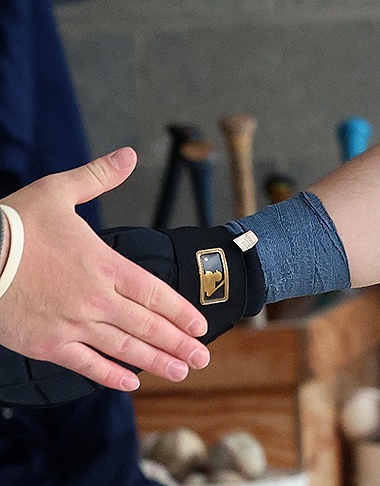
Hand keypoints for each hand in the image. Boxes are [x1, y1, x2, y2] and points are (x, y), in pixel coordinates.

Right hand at [0, 150, 209, 391]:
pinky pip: (86, 365)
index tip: (201, 325)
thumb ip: (97, 177)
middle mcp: (95, 298)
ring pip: (124, 348)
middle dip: (178, 343)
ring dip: (155, 361)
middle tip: (203, 358)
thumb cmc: (11, 226)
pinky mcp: (45, 344)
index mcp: (104, 264)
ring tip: (181, 371)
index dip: (181, 312)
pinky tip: (130, 382)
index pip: (154, 293)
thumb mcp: (57, 191)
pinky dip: (110, 375)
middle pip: (147, 326)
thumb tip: (128, 154)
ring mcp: (71, 324)